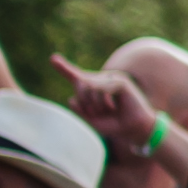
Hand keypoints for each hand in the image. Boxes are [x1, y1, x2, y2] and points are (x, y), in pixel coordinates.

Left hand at [47, 55, 161, 153]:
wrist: (133, 130)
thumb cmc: (113, 125)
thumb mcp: (90, 119)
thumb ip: (79, 109)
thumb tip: (72, 98)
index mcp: (94, 88)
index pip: (76, 76)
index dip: (64, 68)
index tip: (53, 58)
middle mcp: (102, 80)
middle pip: (80, 83)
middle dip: (84, 101)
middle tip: (96, 114)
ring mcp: (112, 79)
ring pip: (89, 86)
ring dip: (94, 104)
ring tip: (107, 111)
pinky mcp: (120, 82)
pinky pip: (101, 89)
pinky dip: (104, 102)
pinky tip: (113, 107)